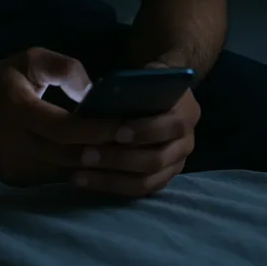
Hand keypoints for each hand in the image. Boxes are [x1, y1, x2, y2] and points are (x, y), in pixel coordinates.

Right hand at [0, 47, 132, 187]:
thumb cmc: (1, 79)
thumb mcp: (30, 59)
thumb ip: (64, 68)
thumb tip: (93, 93)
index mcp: (16, 109)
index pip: (63, 128)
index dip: (97, 130)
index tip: (127, 125)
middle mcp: (12, 143)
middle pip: (68, 156)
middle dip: (104, 151)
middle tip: (135, 143)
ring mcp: (11, 167)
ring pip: (64, 172)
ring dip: (94, 165)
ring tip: (123, 153)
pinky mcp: (13, 180)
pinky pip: (53, 178)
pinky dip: (76, 170)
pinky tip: (96, 159)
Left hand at [72, 69, 200, 197]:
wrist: (161, 96)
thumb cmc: (147, 82)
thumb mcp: (144, 75)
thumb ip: (132, 85)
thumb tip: (102, 97)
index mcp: (187, 112)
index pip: (172, 126)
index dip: (145, 131)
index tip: (117, 133)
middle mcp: (186, 143)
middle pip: (156, 159)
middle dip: (119, 159)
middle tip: (86, 155)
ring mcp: (175, 165)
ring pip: (145, 181)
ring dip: (110, 178)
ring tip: (80, 173)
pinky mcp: (162, 179)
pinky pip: (138, 190)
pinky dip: (111, 186)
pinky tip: (84, 180)